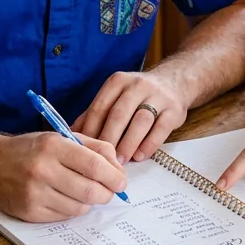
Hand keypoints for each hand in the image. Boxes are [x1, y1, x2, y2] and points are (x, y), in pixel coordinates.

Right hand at [0, 131, 127, 222]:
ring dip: (90, 202)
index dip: (113, 176)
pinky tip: (69, 198)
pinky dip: (73, 209)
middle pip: (89, 191)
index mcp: (53, 146)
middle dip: (107, 193)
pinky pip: (64, 216)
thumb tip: (118, 167)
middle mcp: (42, 170)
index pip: (93, 165)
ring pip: (79, 207)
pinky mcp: (29, 212)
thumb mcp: (61, 137)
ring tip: (87, 191)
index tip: (122, 181)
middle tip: (111, 190)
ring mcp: (34, 194)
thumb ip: (93, 147)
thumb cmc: (32, 149)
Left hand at [73, 70, 188, 163]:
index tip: (84, 151)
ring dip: (128, 143)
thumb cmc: (137, 96)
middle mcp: (138, 85)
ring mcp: (158, 96)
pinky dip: (149, 144)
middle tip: (102, 161)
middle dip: (109, 139)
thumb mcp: (116, 96)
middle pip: (119, 114)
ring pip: (141, 120)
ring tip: (120, 162)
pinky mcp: (174, 109)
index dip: (90, 130)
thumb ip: (95, 113)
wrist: (174, 82)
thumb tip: (70, 135)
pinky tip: (140, 156)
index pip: (100, 107)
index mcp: (118, 82)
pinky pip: (161, 128)